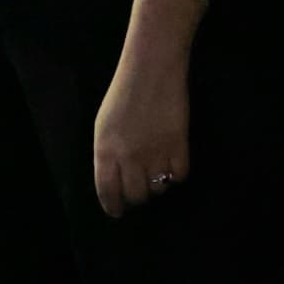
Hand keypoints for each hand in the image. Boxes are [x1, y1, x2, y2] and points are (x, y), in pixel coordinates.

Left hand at [91, 51, 190, 217]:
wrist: (151, 71)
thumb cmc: (122, 95)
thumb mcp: (103, 128)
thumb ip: (107, 154)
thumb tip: (117, 176)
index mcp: (105, 153)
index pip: (108, 192)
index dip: (114, 206)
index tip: (119, 212)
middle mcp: (129, 158)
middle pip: (135, 195)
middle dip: (137, 199)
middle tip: (140, 193)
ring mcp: (155, 152)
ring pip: (158, 187)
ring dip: (157, 187)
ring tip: (157, 178)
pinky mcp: (179, 144)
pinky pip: (180, 174)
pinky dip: (177, 176)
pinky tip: (174, 168)